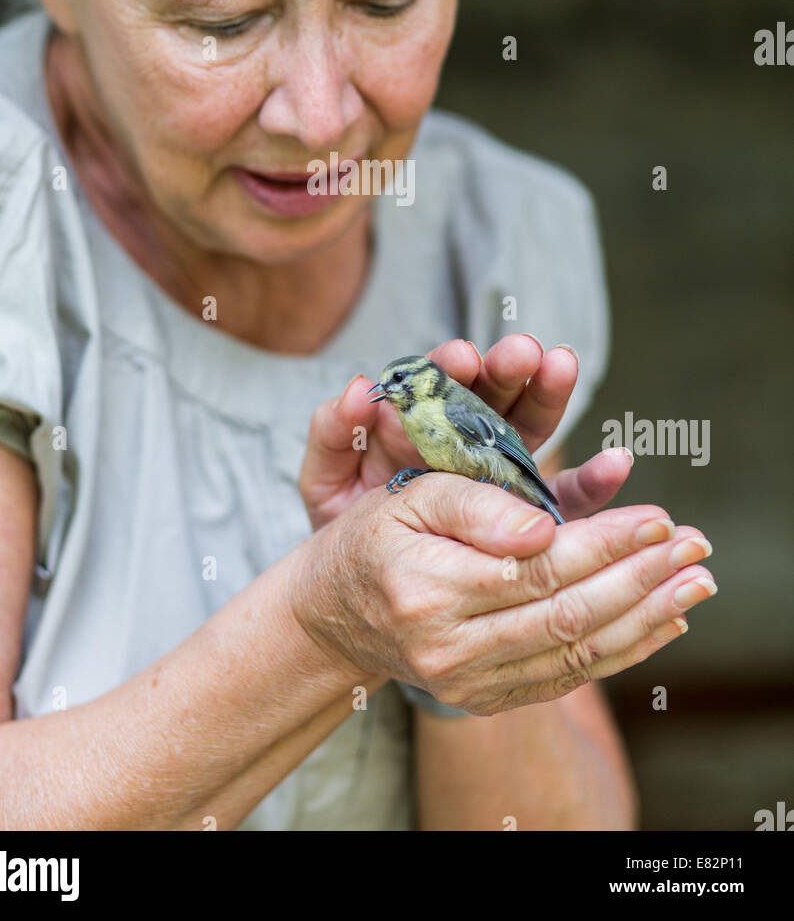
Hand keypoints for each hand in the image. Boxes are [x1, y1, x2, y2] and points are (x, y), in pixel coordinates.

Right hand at [289, 477, 715, 715]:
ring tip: (694, 582)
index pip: (539, 567)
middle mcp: (449, 646)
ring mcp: (468, 681)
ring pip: (575, 652)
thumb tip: (548, 527)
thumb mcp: (408, 497)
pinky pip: (566, 678)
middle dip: (641, 577)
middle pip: (567, 613)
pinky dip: (622, 651)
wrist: (334, 613)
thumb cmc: (375, 538)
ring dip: (647, 616)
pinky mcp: (485, 698)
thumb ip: (476, 504)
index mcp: (429, 587)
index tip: (658, 519)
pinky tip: (661, 621)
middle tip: (696, 545)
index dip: (605, 542)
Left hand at [299, 334, 621, 529]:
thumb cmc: (346, 525)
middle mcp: (465, 439)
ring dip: (549, 397)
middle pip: (494, 394)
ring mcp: (502, 475)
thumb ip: (334, 433)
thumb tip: (357, 387)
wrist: (363, 593)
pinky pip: (567, 496)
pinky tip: (616, 462)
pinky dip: (595, 481)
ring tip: (563, 369)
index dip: (450, 367)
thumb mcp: (327, 479)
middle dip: (508, 369)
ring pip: (531, 430)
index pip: (439, 384)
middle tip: (523, 350)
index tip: (461, 354)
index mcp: (419, 424)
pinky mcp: (533, 517)